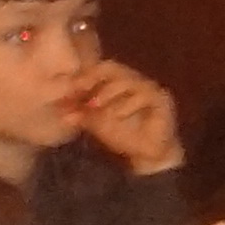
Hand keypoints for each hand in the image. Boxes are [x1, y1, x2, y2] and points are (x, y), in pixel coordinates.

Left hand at [72, 58, 181, 175]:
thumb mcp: (96, 123)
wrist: (148, 156)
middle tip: (79, 90)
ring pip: (127, 79)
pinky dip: (127, 105)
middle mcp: (134, 80)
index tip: (70, 88)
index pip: (100, 69)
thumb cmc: (124, 136)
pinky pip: (144, 95)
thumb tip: (61, 110)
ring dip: (107, 92)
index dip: (84, 75)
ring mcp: (149, 88)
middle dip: (93, 78)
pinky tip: (117, 116)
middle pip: (112, 67)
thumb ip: (82, 114)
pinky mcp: (162, 99)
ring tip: (94, 106)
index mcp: (118, 82)